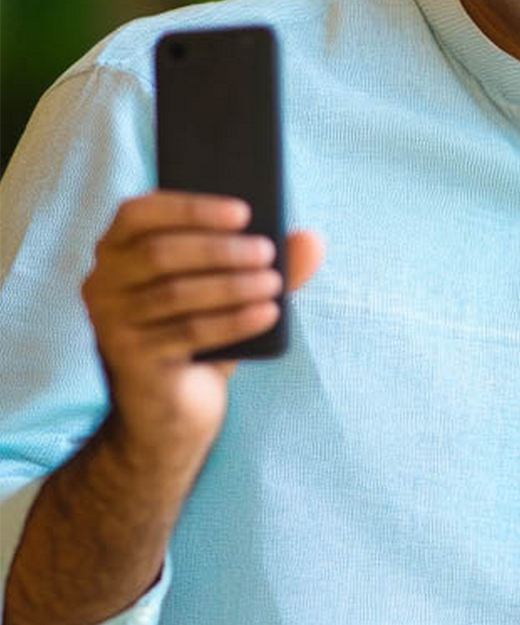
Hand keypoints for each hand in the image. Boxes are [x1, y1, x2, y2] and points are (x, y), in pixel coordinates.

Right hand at [83, 193, 323, 476]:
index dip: (190, 208)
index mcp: (116, 252)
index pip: (139, 213)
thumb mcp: (228, 299)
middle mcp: (102, 284)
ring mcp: (111, 325)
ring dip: (232, 285)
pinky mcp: (131, 361)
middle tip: (267, 251)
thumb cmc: (199, 342)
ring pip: (175, 294)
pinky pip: (188, 334)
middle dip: (220, 249)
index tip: (244, 212)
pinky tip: (269, 313)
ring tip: (274, 283)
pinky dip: (233, 321)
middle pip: (160, 254)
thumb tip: (312, 241)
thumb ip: (265, 266)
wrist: (171, 417)